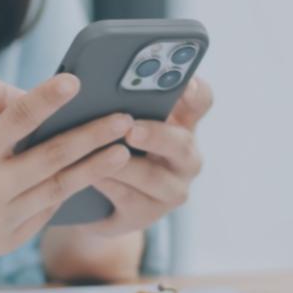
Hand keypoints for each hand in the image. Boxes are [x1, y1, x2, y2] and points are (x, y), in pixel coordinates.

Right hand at [0, 73, 134, 257]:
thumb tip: (27, 96)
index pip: (17, 119)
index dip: (48, 99)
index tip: (76, 83)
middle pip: (52, 158)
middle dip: (93, 137)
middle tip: (124, 120)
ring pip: (57, 190)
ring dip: (94, 169)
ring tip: (122, 151)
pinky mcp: (4, 242)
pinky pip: (44, 212)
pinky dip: (66, 193)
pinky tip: (89, 176)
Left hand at [81, 75, 213, 237]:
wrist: (95, 200)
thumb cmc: (108, 143)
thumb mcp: (120, 120)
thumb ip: (121, 101)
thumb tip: (98, 78)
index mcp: (182, 122)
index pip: (201, 101)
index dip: (195, 92)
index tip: (185, 82)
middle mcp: (185, 157)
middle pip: (182, 144)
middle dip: (155, 135)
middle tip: (130, 129)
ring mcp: (171, 189)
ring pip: (153, 177)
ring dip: (124, 165)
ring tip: (99, 153)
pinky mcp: (148, 215)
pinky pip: (129, 199)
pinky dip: (109, 184)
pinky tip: (91, 176)